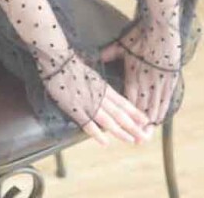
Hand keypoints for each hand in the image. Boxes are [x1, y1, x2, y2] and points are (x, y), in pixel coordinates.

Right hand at [40, 49, 154, 146]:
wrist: (58, 61)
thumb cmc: (73, 66)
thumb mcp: (91, 75)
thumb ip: (99, 87)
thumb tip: (107, 95)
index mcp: (103, 87)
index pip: (123, 102)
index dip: (134, 113)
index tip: (146, 121)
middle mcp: (99, 97)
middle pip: (119, 114)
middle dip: (133, 126)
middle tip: (144, 137)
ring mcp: (88, 104)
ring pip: (108, 120)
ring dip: (121, 132)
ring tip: (131, 140)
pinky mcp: (75, 109)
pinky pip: (88, 124)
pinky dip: (97, 134)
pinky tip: (105, 143)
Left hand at [100, 18, 181, 125]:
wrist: (161, 27)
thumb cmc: (140, 35)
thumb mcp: (121, 44)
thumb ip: (108, 54)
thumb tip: (97, 57)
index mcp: (133, 75)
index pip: (129, 101)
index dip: (126, 115)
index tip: (123, 126)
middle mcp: (147, 82)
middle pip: (143, 109)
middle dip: (140, 125)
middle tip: (138, 140)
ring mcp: (160, 81)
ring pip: (155, 106)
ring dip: (152, 121)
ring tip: (148, 134)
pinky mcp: (170, 77)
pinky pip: (167, 98)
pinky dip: (163, 109)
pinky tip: (161, 117)